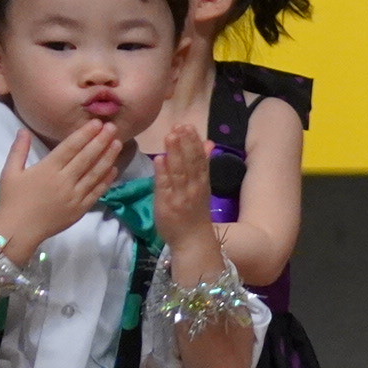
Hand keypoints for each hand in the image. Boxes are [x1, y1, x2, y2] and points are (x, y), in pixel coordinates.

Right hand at [0, 122, 124, 258]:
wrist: (18, 231)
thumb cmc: (12, 200)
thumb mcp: (10, 172)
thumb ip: (18, 150)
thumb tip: (23, 130)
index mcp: (47, 169)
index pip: (71, 147)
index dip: (85, 134)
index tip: (96, 123)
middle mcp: (64, 180)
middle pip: (87, 157)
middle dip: (101, 141)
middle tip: (113, 127)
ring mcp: (75, 195)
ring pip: (95, 173)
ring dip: (108, 157)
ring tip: (117, 143)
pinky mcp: (81, 208)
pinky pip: (97, 191)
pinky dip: (106, 180)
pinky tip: (114, 169)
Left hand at [151, 124, 219, 263]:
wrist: (193, 242)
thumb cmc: (195, 215)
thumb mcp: (203, 188)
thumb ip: (202, 165)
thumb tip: (208, 143)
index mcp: (202, 182)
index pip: (199, 159)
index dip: (194, 142)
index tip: (188, 126)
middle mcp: (193, 187)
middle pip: (190, 162)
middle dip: (184, 143)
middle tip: (179, 126)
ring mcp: (180, 195)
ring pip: (179, 171)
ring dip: (175, 153)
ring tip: (170, 135)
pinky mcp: (166, 204)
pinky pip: (165, 186)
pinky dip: (162, 172)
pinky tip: (159, 159)